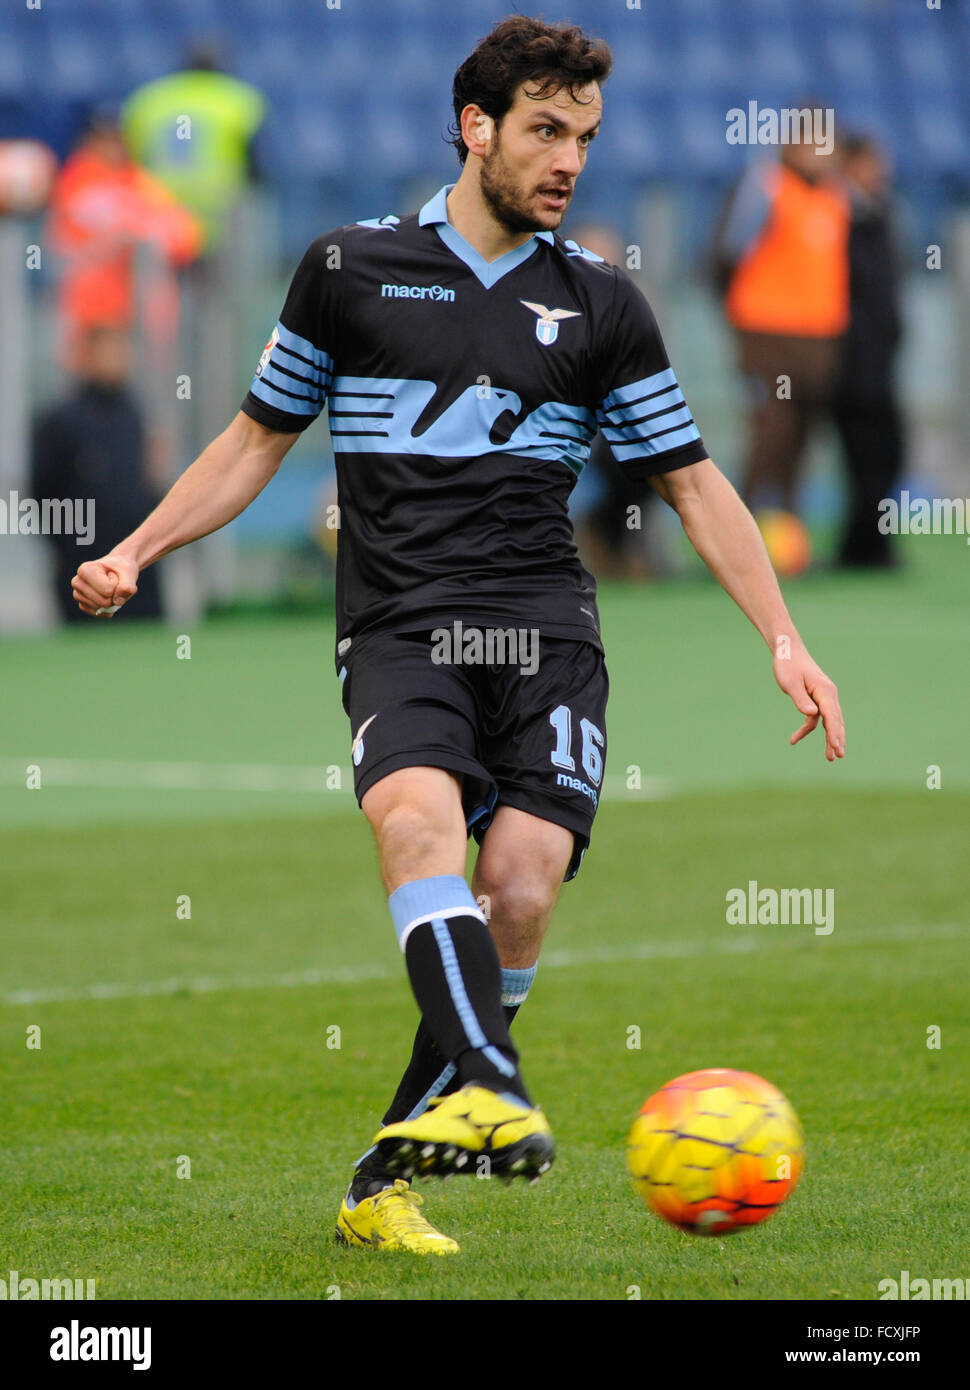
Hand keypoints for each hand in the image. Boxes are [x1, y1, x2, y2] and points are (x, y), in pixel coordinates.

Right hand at [71, 553, 139, 618]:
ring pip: (102, 609)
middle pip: (105, 602)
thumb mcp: (129, 572)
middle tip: (113, 582)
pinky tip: (107, 597)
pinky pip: (100, 614)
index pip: (108, 590)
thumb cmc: (121, 568)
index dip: (117, 585)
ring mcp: (78, 595)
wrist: (116, 569)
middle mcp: (77, 582)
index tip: (114, 574)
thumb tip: (117, 602)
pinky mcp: (83, 605)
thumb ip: (127, 586)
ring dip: (113, 601)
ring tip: (109, 587)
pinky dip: (109, 608)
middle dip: (115, 595)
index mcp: (85, 570)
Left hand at [773, 641, 844, 761]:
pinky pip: (816, 718)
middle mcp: (828, 694)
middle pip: (835, 720)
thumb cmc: (788, 665)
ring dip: (829, 738)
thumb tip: (812, 714)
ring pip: (829, 721)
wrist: (788, 651)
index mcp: (824, 690)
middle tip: (838, 756)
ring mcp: (824, 698)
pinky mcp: (816, 700)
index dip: (834, 732)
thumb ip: (800, 699)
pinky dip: (808, 729)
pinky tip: (794, 739)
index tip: (836, 746)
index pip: (831, 715)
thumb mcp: (790, 683)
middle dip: (837, 739)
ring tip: (830, 757)